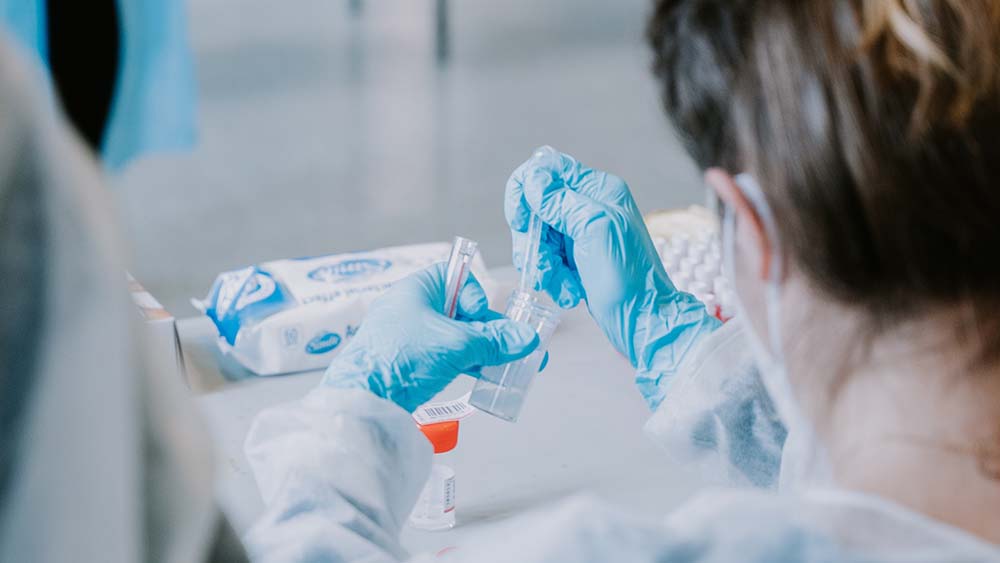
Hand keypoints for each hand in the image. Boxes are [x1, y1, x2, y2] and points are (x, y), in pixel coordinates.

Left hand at [320, 264, 539, 412]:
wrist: (363, 398)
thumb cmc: (403, 356)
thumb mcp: (456, 344)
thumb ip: (494, 341)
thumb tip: (527, 339)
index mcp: (416, 289)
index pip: (454, 276)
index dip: (475, 292)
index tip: (481, 314)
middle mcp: (412, 308)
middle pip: (461, 311)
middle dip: (491, 329)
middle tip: (517, 345)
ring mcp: (409, 337)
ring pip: (456, 337)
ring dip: (484, 350)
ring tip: (514, 365)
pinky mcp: (409, 363)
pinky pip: (445, 357)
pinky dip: (467, 364)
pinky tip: (489, 376)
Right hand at [505, 146, 719, 408]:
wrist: (644, 322)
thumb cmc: (629, 279)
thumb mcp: (594, 230)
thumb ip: (562, 201)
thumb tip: (533, 179)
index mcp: (598, 189)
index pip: (547, 168)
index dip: (526, 192)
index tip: (523, 222)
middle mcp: (588, 206)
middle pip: (535, 207)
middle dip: (533, 240)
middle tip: (542, 266)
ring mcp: (581, 234)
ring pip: (538, 236)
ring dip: (543, 264)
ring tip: (560, 285)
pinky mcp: (576, 259)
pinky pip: (547, 259)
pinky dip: (552, 277)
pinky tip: (569, 292)